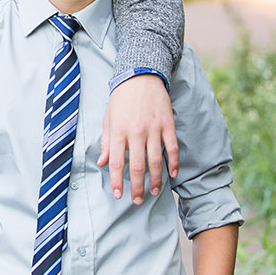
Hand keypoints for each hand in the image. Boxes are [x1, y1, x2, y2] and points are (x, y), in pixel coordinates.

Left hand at [99, 76, 178, 203]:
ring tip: (154, 191)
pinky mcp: (167, 124)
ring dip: (155, 179)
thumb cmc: (122, 98)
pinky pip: (172, 147)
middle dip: (137, 187)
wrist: (141, 74)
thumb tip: (102, 162)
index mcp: (119, 131)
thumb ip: (107, 142)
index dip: (117, 181)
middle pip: (137, 167)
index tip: (119, 194)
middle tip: (138, 200)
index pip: (117, 163)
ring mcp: (153, 128)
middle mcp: (136, 132)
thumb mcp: (108, 118)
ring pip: (155, 161)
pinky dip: (173, 162)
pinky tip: (172, 173)